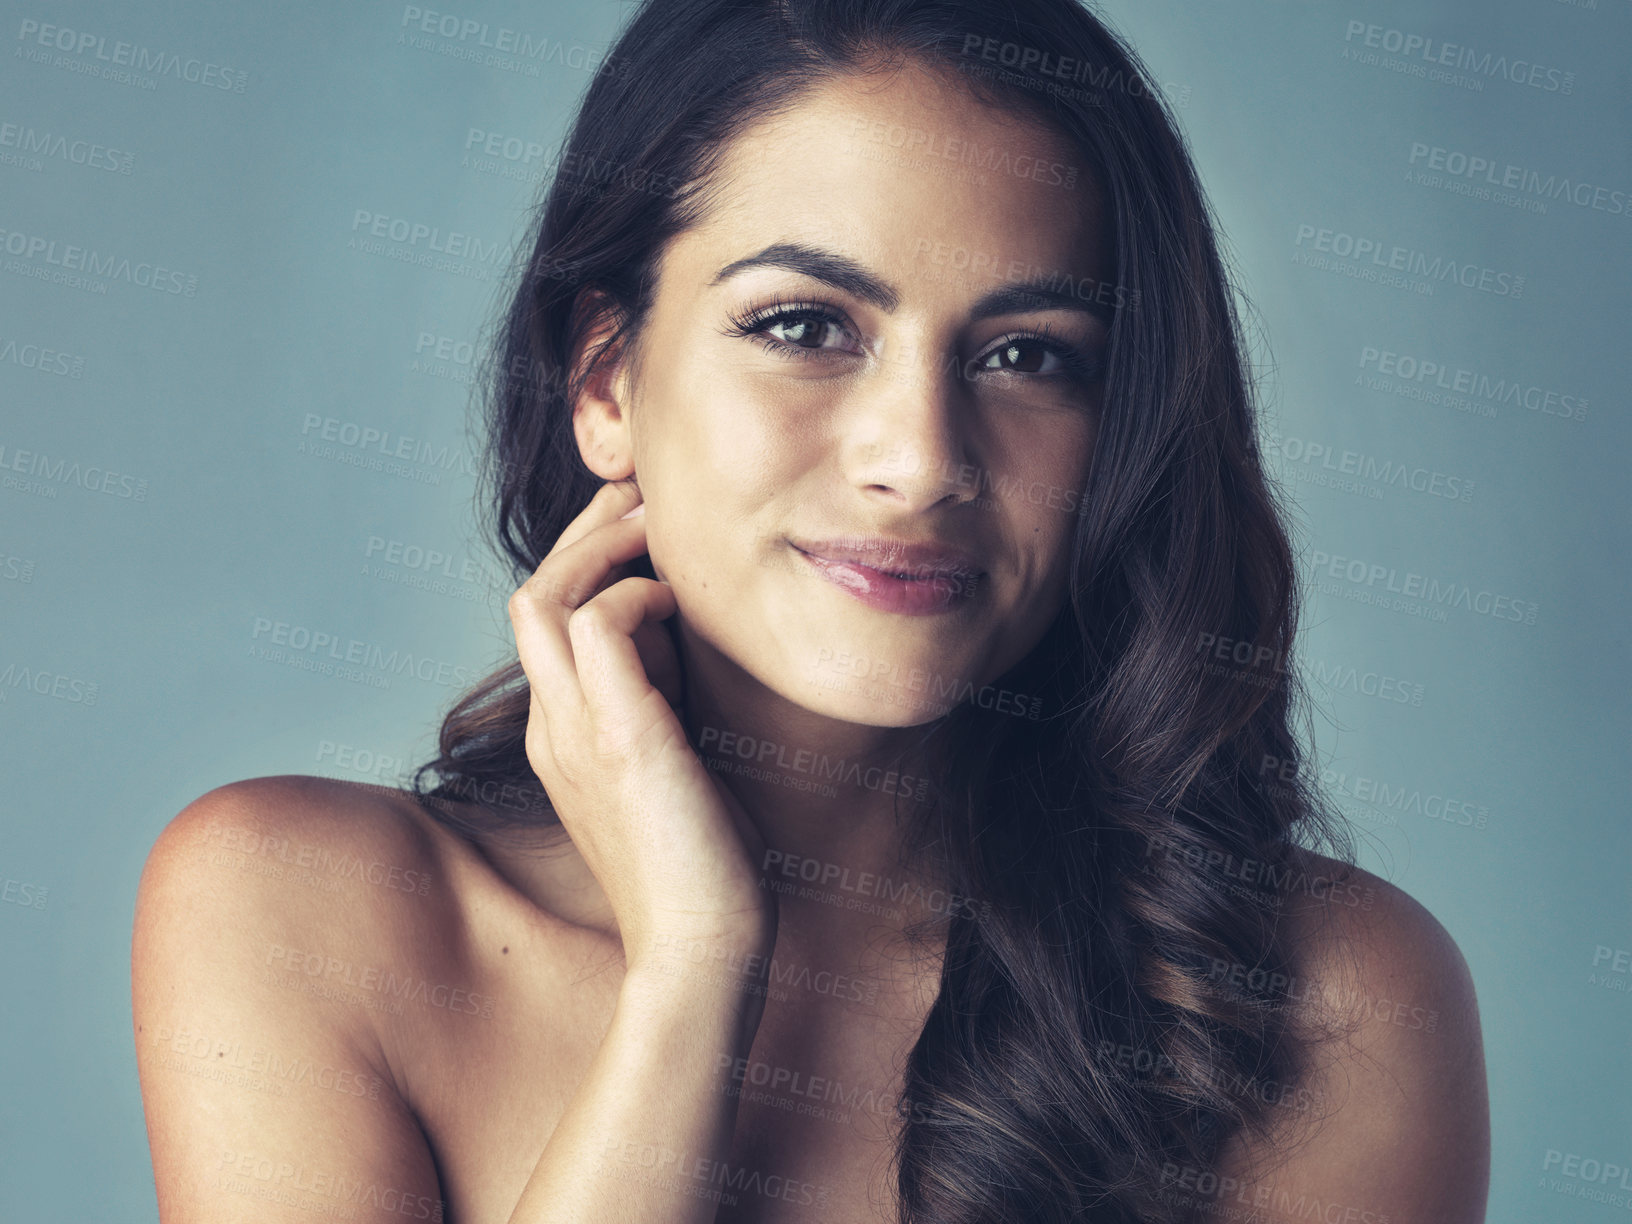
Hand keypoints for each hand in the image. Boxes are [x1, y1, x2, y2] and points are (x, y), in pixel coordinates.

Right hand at [506, 481, 774, 968]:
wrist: (705, 948)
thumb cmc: (706, 861)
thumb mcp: (674, 761)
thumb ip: (663, 700)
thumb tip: (682, 631)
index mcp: (562, 734)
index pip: (547, 622)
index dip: (587, 562)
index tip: (641, 527)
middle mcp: (552, 727)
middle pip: (532, 594)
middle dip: (585, 533)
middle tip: (641, 495)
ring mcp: (573, 732)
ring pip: (544, 597)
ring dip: (600, 546)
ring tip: (653, 521)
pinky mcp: (618, 739)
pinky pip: (597, 626)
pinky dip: (633, 594)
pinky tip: (677, 603)